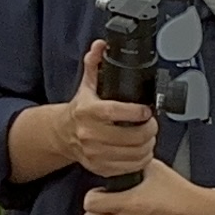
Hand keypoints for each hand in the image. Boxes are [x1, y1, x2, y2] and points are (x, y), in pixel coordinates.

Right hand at [64, 39, 158, 176]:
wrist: (63, 135)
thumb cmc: (79, 110)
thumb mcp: (87, 85)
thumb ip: (95, 64)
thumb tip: (100, 46)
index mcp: (88, 112)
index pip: (116, 112)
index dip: (136, 112)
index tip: (146, 110)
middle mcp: (90, 134)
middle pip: (130, 137)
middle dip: (149, 130)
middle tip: (152, 124)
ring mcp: (95, 154)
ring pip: (133, 154)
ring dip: (148, 146)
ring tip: (149, 137)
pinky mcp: (99, 168)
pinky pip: (128, 168)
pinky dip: (140, 160)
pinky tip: (141, 151)